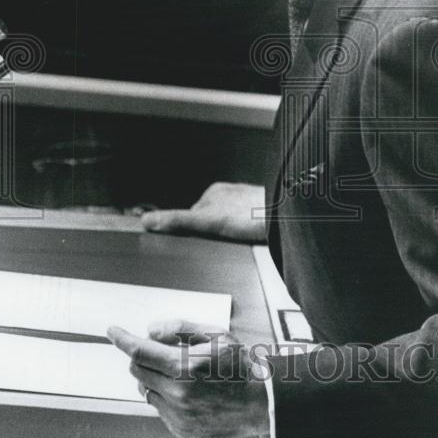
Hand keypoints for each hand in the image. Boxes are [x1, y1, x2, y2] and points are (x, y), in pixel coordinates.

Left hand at [107, 320, 269, 437]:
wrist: (260, 402)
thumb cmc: (240, 365)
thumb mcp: (216, 335)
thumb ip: (180, 329)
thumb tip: (150, 331)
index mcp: (185, 367)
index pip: (140, 352)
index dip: (123, 339)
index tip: (112, 332)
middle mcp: (178, 393)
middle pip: (138, 370)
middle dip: (144, 357)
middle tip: (164, 352)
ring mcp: (178, 415)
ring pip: (146, 390)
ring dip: (154, 378)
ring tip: (182, 374)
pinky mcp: (180, 430)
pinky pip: (159, 408)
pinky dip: (166, 396)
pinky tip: (190, 392)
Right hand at [140, 182, 266, 242]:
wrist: (287, 216)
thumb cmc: (253, 215)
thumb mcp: (208, 221)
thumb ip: (179, 221)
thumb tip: (150, 221)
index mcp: (215, 192)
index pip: (194, 213)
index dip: (192, 230)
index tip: (191, 241)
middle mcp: (232, 194)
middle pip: (212, 218)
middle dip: (213, 232)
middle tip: (218, 245)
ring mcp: (249, 202)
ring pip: (232, 221)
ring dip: (232, 233)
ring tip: (239, 242)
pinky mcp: (264, 212)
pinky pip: (249, 225)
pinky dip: (248, 233)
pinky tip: (252, 240)